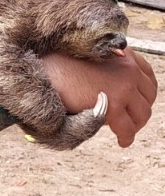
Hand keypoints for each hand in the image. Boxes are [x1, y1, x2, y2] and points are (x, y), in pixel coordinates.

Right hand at [41, 47, 156, 147]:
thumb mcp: (91, 59)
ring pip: (143, 113)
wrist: (46, 69)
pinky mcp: (114, 105)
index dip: (144, 91)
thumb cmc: (60, 65)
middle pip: (149, 95)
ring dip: (136, 124)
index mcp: (123, 54)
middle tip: (132, 119)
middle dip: (141, 109)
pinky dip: (127, 137)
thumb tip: (112, 91)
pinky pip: (128, 128)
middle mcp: (128, 68)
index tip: (138, 100)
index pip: (146, 74)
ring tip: (127, 132)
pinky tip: (122, 141)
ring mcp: (124, 86)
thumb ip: (107, 70)